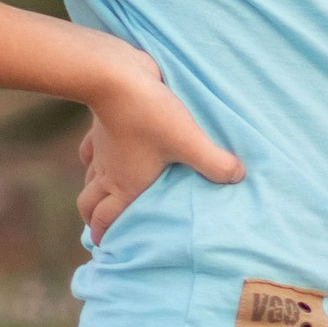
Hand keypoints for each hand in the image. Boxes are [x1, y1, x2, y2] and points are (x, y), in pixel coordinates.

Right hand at [79, 51, 244, 241]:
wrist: (117, 76)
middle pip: (89, 203)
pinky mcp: (100, 126)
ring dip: (93, 191)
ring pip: (89, 178)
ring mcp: (101, 150)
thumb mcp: (190, 142)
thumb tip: (238, 176)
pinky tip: (101, 156)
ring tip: (101, 200)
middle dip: (92, 220)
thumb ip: (216, 163)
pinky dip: (93, 159)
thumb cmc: (152, 115)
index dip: (104, 236)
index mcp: (125, 185)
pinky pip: (91, 149)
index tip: (104, 249)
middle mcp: (108, 172)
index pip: (106, 219)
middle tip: (99, 230)